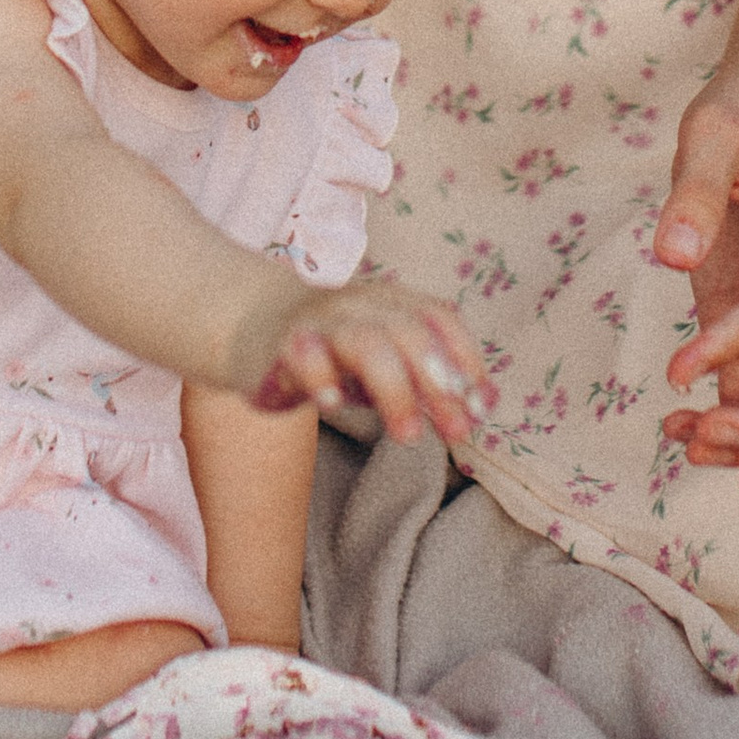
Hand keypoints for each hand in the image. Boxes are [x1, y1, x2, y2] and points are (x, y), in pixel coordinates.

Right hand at [249, 275, 488, 451]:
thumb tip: (483, 407)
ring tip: (408, 436)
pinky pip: (304, 354)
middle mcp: (362, 304)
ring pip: (366, 343)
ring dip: (394, 391)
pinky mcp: (284, 344)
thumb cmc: (336, 351)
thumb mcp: (389, 360)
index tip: (480, 408)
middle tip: (456, 432)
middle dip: (438, 384)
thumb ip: (430, 379)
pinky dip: (321, 377)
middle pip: (409, 333)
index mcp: (393, 302)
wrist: (255, 326)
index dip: (466, 359)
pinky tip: (332, 404)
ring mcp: (322, 321)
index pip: (440, 317)